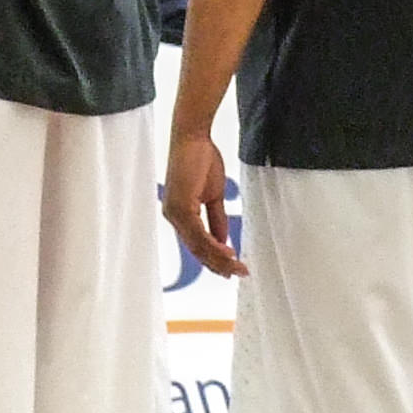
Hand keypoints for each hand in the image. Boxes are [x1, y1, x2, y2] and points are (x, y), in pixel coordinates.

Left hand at [162, 128, 244, 276]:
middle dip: (218, 264)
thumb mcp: (212, 195)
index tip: (230, 269)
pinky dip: (214, 245)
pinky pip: (198, 233)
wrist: (193, 138)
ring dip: (219, 259)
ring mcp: (175, 212)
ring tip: (238, 268)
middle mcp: (173, 216)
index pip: (196, 244)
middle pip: (196, 249)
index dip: (213, 259)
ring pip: (198, 245)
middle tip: (238, 274)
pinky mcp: (180, 206)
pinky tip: (228, 253)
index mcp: (179, 214)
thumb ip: (216, 219)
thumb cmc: (201, 160)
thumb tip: (224, 240)